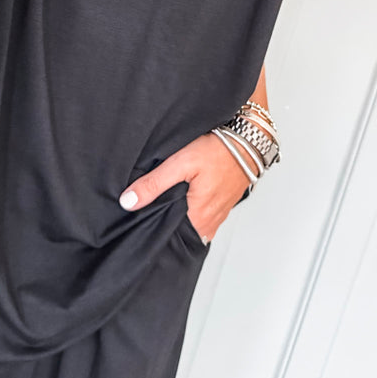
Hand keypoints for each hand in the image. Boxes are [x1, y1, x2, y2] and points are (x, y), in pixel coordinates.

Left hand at [118, 131, 250, 241]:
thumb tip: (128, 202)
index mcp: (198, 218)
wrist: (248, 141)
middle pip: (178, 232)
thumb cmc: (219, 151)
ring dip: (176, 217)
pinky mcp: (221, 206)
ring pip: (189, 225)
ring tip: (161, 203)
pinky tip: (181, 198)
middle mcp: (209, 223)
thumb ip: (154, 184)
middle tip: (146, 210)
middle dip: (162, 223)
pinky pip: (201, 217)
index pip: (167, 236)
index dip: (150, 229)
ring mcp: (217, 216)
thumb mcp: (180, 163)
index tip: (137, 222)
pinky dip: (189, 211)